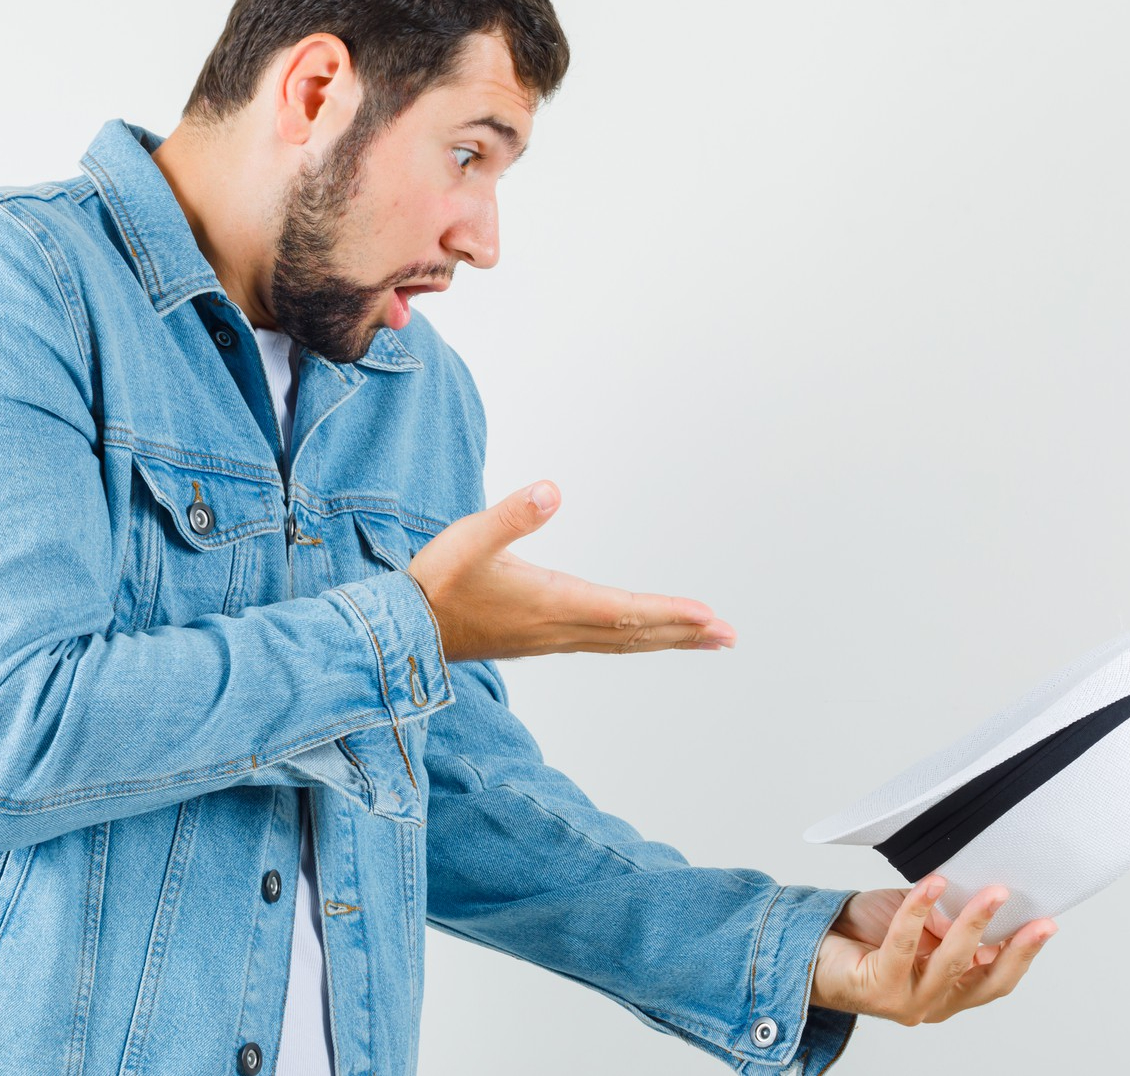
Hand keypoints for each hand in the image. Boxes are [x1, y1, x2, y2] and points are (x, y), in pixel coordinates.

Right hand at [407, 480, 738, 660]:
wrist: (401, 632)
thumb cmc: (436, 582)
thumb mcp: (469, 539)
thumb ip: (511, 515)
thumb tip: (552, 489)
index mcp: (551, 603)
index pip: (624, 610)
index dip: (670, 613)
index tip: (710, 618)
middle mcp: (558, 627)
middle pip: (634, 632)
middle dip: (684, 633)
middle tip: (729, 635)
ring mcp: (550, 637)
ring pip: (621, 640)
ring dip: (664, 638)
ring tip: (703, 639)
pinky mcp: (539, 638)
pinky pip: (602, 640)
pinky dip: (634, 637)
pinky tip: (640, 632)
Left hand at [809, 877, 1056, 1025]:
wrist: (810, 948)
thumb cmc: (863, 935)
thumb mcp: (918, 922)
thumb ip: (946, 918)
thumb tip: (977, 900)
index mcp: (950, 990)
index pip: (997, 977)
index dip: (1024, 952)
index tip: (1046, 921)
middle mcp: (934, 1003)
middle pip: (987, 980)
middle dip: (1015, 946)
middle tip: (1032, 913)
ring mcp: (908, 1001)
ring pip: (953, 962)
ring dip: (974, 922)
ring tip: (991, 892)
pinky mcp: (880, 989)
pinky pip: (906, 944)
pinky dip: (920, 910)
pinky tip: (931, 884)